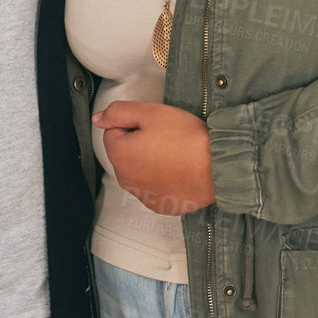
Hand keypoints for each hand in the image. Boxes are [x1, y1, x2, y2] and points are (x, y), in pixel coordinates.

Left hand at [94, 102, 216, 214]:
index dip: (133, 123)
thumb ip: (119, 112)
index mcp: (119, 155)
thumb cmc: (186, 139)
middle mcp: (126, 180)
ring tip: (175, 153)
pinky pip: (154, 187)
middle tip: (166, 136)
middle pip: (125, 153)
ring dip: (150, 161)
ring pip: (139, 171)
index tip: (153, 125)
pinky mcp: (160, 205)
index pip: (113, 132)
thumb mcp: (150, 112)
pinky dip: (162, 178)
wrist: (218, 167)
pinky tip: (179, 170)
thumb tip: (98, 118)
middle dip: (139, 143)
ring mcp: (143, 196)